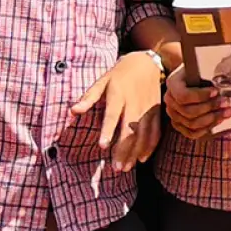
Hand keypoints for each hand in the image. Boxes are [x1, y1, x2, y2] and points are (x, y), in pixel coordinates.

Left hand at [74, 52, 164, 171]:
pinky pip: (155, 131)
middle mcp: (135, 102)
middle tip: (116, 168)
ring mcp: (148, 108)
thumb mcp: (103, 81)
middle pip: (131, 129)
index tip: (102, 146)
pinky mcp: (156, 111)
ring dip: (136, 152)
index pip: (113, 115)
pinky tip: (142, 158)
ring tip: (126, 167)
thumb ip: (89, 97)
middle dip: (124, 149)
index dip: (108, 130)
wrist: (148, 62)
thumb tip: (73, 111)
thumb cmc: (120, 73)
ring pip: (144, 133)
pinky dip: (150, 146)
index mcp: (119, 94)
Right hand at [162, 63, 229, 139]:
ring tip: (227, 111)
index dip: (201, 96)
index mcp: (173, 83)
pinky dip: (206, 128)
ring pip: (191, 124)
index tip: (217, 91)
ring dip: (212, 119)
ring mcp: (173, 114)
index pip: (183, 96)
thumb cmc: (201, 70)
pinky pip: (191, 133)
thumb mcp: (203, 66)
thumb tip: (225, 80)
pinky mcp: (180, 124)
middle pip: (188, 112)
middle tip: (226, 102)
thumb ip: (210, 73)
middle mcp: (169, 100)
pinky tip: (218, 120)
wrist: (193, 76)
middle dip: (211, 108)